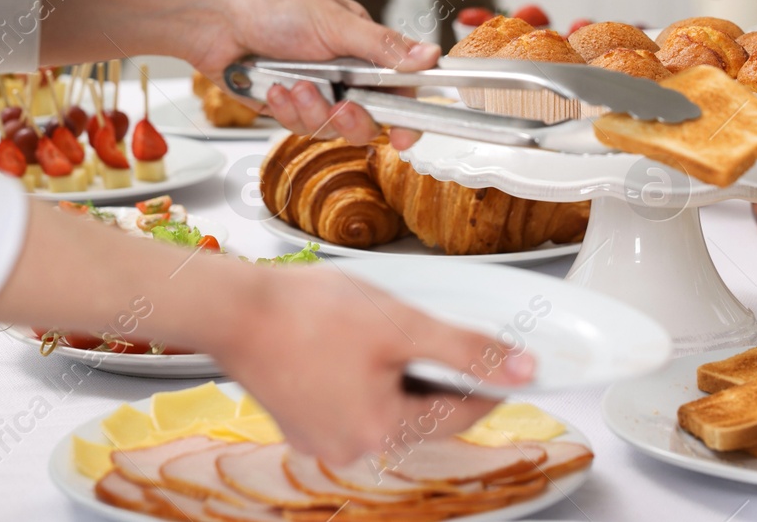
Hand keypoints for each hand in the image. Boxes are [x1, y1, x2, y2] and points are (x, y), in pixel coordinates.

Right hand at [0, 206, 532, 469]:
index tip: (504, 356)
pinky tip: (348, 344)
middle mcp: (352, 450)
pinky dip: (362, 377)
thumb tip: (522, 371)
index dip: (488, 380)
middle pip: (424, 411)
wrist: (234, 307)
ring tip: (378, 331)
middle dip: (433, 371)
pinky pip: (352, 403)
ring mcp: (322, 440)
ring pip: (388, 407)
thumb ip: (467, 350)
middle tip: (421, 329)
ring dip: (397, 373)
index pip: (462, 413)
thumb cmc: (310, 314)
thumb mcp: (403, 325)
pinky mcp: (300, 423)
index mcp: (382, 433)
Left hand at [178, 0, 438, 147]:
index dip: (408, 116)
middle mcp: (344, 73)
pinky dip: (286, 109)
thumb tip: (430, 56)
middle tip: (341, 104)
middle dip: (352, 116)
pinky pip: (299, 126)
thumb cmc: (271, 4)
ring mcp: (316, 92)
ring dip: (311, 109)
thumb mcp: (334, 22)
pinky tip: (272, 86)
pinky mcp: (288, 107)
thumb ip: (382, 46)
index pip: (401, 88)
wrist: (214, 18)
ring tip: (292, 82)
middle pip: (369, 119)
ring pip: (331, 127)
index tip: (406, 135)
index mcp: (364, 48)